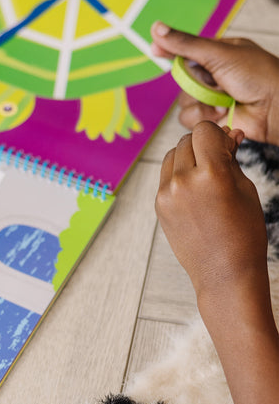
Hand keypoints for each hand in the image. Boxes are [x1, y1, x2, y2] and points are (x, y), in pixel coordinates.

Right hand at [151, 22, 278, 144]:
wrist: (274, 107)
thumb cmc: (257, 76)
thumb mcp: (219, 54)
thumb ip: (186, 45)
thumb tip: (157, 29)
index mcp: (217, 54)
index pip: (186, 51)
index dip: (169, 51)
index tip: (155, 51)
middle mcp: (213, 76)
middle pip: (182, 81)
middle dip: (194, 85)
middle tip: (214, 82)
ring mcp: (211, 97)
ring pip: (183, 103)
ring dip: (201, 104)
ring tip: (222, 101)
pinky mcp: (210, 118)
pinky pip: (189, 119)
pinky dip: (204, 118)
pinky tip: (222, 114)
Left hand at [155, 122, 268, 304]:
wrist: (223, 272)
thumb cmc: (242, 232)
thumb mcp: (244, 188)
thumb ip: (230, 158)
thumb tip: (227, 133)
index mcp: (210, 174)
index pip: (203, 131)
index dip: (217, 134)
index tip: (226, 145)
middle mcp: (182, 182)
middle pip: (185, 141)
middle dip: (202, 145)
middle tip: (218, 159)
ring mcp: (166, 195)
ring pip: (171, 157)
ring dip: (186, 157)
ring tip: (205, 175)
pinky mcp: (159, 206)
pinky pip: (165, 177)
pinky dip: (177, 175)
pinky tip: (194, 190)